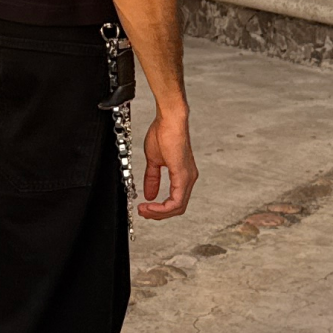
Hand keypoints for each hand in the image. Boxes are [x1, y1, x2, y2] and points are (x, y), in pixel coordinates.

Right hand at [136, 104, 195, 218]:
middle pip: (177, 208)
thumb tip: (149, 194)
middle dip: (158, 214)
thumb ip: (152, 178)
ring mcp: (188, 177)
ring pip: (178, 207)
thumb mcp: (154, 160)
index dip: (160, 209)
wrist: (168, 119)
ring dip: (159, 212)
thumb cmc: (163, 132)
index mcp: (183, 175)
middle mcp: (189, 178)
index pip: (175, 201)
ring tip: (144, 210)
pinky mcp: (183, 175)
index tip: (144, 207)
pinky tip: (150, 205)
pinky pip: (177, 200)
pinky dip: (163, 207)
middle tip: (142, 212)